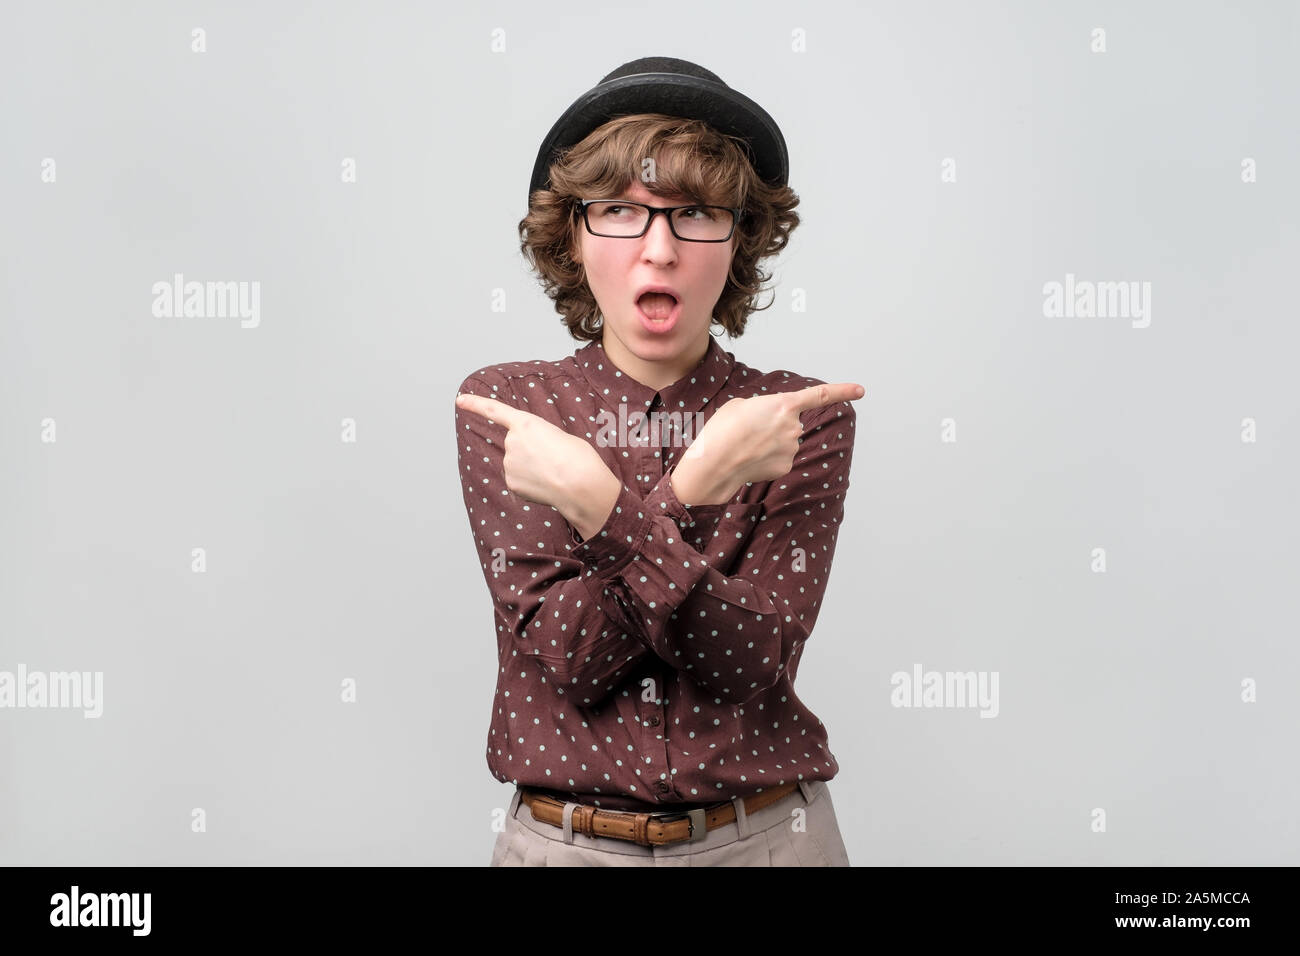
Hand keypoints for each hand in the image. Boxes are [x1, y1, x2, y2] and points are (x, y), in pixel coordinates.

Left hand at [454, 391, 612, 518]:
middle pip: (516, 444)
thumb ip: (539, 439)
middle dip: (531, 450)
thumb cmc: (578, 458)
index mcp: (526, 423)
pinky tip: (546, 484)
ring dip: (532, 466)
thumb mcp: (560, 436)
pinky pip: (519, 479)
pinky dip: (531, 482)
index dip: (476, 404)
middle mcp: (511, 442)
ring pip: (518, 463)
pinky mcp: (511, 483)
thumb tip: (532, 456)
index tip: (460, 400)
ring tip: (554, 471)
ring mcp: (509, 464)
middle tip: (554, 458)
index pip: (494, 410)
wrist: (580, 486)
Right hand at [680, 382, 864, 490]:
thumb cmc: (722, 430)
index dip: (842, 391)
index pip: (820, 395)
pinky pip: (780, 457)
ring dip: (769, 442)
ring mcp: (791, 449)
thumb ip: (764, 407)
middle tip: (748, 429)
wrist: (714, 464)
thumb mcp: (740, 405)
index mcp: (783, 404)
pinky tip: (751, 459)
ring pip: (785, 441)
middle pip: (790, 422)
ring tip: (745, 444)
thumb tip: (771, 422)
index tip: (860, 390)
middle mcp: (793, 427)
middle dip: (775, 425)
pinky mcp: (786, 467)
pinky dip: (767, 458)